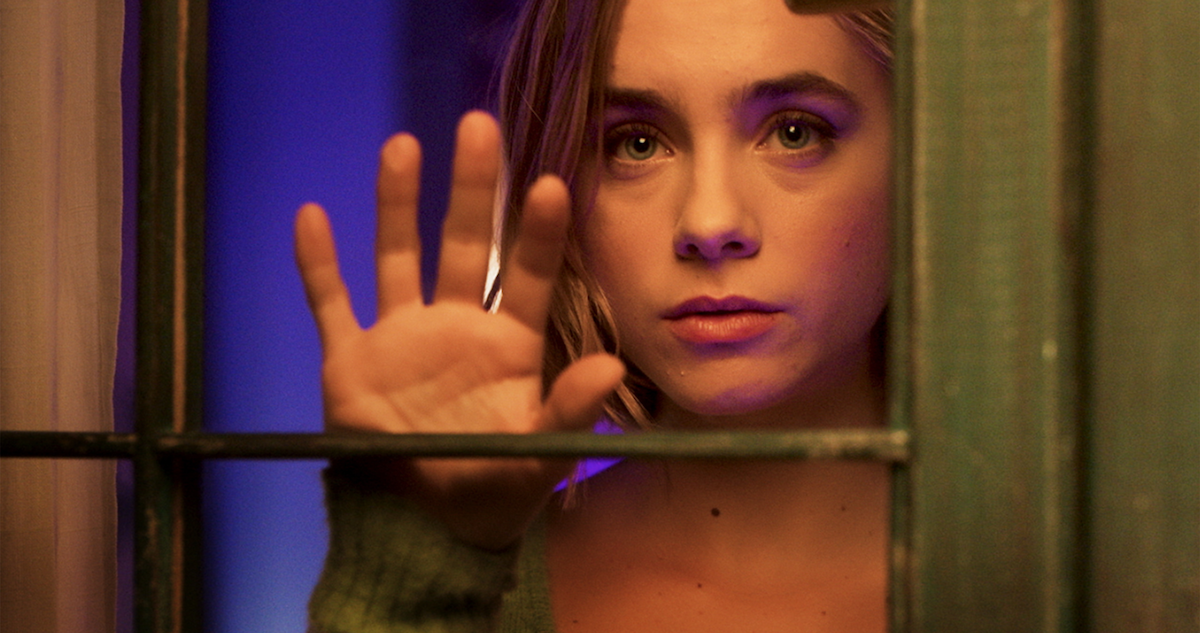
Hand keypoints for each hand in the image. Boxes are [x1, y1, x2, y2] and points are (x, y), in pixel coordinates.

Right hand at [294, 111, 624, 549]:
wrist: (421, 533)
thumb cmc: (492, 495)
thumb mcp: (538, 456)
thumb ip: (569, 411)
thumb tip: (613, 366)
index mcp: (507, 345)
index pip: (526, 275)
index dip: (536, 233)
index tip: (548, 184)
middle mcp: (455, 328)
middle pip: (462, 244)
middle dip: (470, 189)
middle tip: (479, 126)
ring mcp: (400, 339)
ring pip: (397, 256)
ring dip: (397, 204)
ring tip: (402, 145)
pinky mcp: (350, 361)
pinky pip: (331, 303)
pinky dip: (318, 264)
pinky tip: (311, 215)